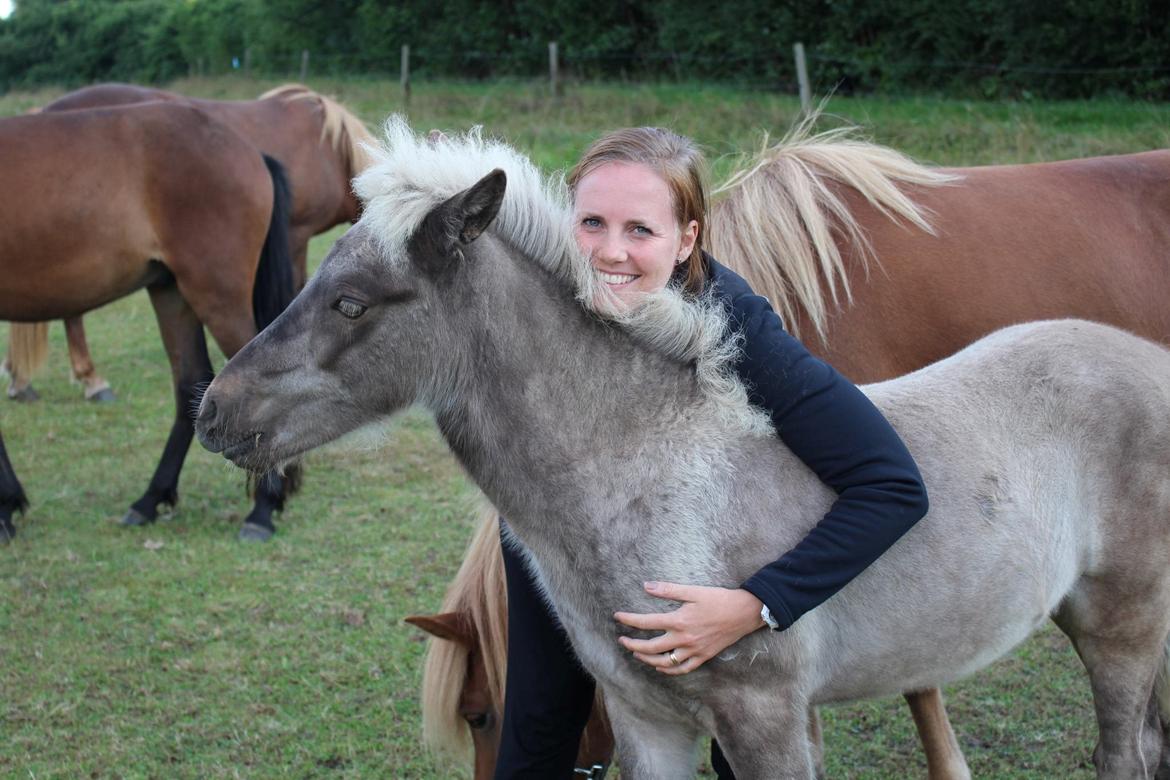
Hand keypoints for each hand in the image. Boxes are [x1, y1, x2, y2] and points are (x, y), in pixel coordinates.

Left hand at [614, 581, 765, 674]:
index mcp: (679, 621)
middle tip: (622, 641)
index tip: (617, 617)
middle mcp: (684, 639)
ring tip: (636, 654)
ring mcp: (694, 650)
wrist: (744, 613)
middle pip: (651, 648)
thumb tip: (645, 586)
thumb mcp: (693, 591)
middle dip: (632, 645)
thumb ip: (668, 590)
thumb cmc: (718, 599)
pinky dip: (669, 670)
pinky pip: (683, 668)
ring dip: (647, 660)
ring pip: (665, 662)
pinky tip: (660, 667)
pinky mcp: (704, 656)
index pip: (646, 623)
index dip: (629, 620)